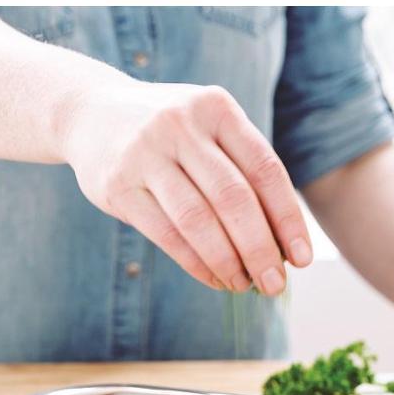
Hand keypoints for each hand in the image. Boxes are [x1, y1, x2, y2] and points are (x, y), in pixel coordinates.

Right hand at [62, 77, 311, 294]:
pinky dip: (196, 263)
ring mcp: (145, 153)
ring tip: (244, 286)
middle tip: (275, 285)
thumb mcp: (208, 130)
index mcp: (216, 108)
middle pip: (234, 198)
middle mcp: (181, 124)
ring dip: (228, 262)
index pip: (265, 170)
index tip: (302, 259)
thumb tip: (283, 244)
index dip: (287, 219)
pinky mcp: (118, 185)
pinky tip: (215, 279)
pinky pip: (167, 234)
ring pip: (198, 221)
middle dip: (260, 249)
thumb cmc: (170, 133)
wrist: (91, 113)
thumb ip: (242, 171)